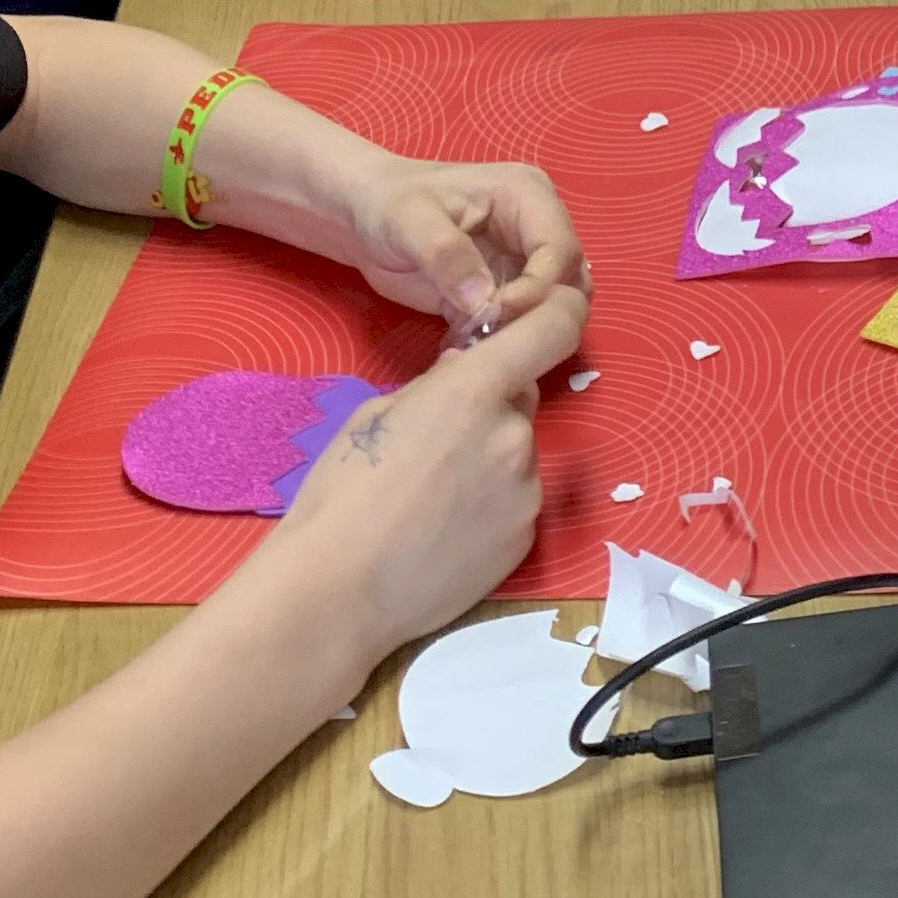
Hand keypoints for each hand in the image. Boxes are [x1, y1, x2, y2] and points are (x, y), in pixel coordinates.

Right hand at [263, 282, 588, 660]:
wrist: (338, 590)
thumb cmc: (342, 492)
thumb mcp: (379, 412)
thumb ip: (436, 386)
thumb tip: (464, 372)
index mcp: (474, 391)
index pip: (552, 328)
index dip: (559, 310)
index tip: (554, 308)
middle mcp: (515, 436)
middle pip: (522, 401)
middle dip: (493, 407)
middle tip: (441, 439)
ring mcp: (526, 494)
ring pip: (517, 455)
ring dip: (491, 460)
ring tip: (434, 497)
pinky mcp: (525, 542)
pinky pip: (515, 502)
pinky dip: (491, 505)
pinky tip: (445, 531)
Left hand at [331, 152, 585, 335]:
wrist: (362, 217)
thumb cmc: (387, 204)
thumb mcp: (409, 220)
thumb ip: (447, 254)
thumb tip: (484, 302)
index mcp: (526, 195)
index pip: (560, 248)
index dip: (540, 286)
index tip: (499, 312)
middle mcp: (535, 227)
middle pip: (569, 280)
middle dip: (538, 312)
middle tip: (494, 335)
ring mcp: (522, 262)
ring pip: (553, 305)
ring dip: (525, 329)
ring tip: (483, 341)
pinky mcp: (504, 293)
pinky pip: (523, 323)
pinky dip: (505, 340)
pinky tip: (470, 347)